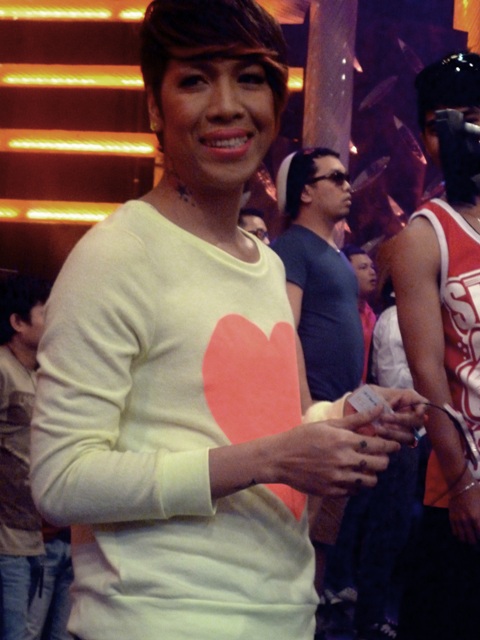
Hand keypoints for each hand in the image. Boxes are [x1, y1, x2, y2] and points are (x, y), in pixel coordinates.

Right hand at [273, 408, 399, 496]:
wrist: (279, 458)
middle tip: (379, 456)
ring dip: (371, 474)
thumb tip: (379, 409)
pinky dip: (356, 484)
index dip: (391, 446)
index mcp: (344, 440)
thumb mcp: (328, 424)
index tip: (394, 445)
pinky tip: (349, 475)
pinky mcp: (332, 491)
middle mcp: (344, 460)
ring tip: (364, 467)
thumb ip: (356, 419)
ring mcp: (338, 478)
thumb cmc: (303, 437)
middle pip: (379, 465)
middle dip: (383, 460)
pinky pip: (354, 491)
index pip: (379, 445)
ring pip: (370, 481)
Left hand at [368, 386, 426, 444]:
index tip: (418, 411)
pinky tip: (378, 434)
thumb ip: (380, 396)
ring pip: (409, 434)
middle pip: (417, 420)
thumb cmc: (364, 397)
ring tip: (378, 428)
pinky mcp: (395, 440)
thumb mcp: (371, 392)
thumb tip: (391, 404)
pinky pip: (400, 443)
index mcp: (405, 400)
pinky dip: (390, 439)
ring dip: (395, 432)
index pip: (422, 403)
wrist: (353, 410)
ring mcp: (403, 428)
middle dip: (402, 419)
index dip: (423, 407)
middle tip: (384, 417)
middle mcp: (408, 414)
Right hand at [449, 482, 479, 544]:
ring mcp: (457, 519)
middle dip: (475, 541)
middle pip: (471, 539)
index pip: (479, 534)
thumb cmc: (476, 493)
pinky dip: (459, 534)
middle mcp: (466, 520)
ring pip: (462, 537)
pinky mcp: (451, 517)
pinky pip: (454, 531)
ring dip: (466, 540)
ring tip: (469, 538)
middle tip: (476, 539)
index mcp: (475, 517)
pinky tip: (462, 533)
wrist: (461, 485)